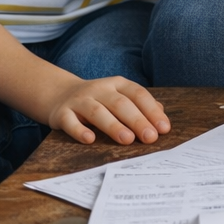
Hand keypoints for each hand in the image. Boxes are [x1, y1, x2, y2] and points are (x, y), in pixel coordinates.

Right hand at [46, 76, 170, 145]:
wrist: (60, 94)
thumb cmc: (99, 100)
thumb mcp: (120, 97)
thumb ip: (140, 105)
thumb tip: (161, 115)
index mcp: (118, 84)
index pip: (138, 95)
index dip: (152, 111)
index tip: (164, 128)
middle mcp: (99, 89)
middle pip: (120, 104)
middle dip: (137, 120)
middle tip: (150, 137)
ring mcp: (79, 100)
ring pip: (97, 112)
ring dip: (113, 126)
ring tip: (128, 140)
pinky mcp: (61, 113)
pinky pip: (70, 122)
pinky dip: (79, 130)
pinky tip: (90, 140)